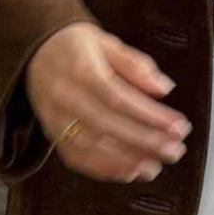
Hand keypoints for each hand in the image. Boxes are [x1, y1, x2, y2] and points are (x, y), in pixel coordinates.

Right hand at [25, 21, 191, 182]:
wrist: (36, 50)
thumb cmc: (75, 46)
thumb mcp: (109, 43)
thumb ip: (137, 65)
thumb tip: (164, 88)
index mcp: (81, 70)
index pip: (119, 98)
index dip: (150, 116)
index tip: (178, 126)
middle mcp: (65, 97)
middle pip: (108, 126)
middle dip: (145, 142)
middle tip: (174, 150)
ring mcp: (56, 119)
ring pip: (91, 147)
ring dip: (127, 161)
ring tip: (156, 166)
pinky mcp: (52, 134)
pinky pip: (77, 158)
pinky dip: (104, 169)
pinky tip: (129, 172)